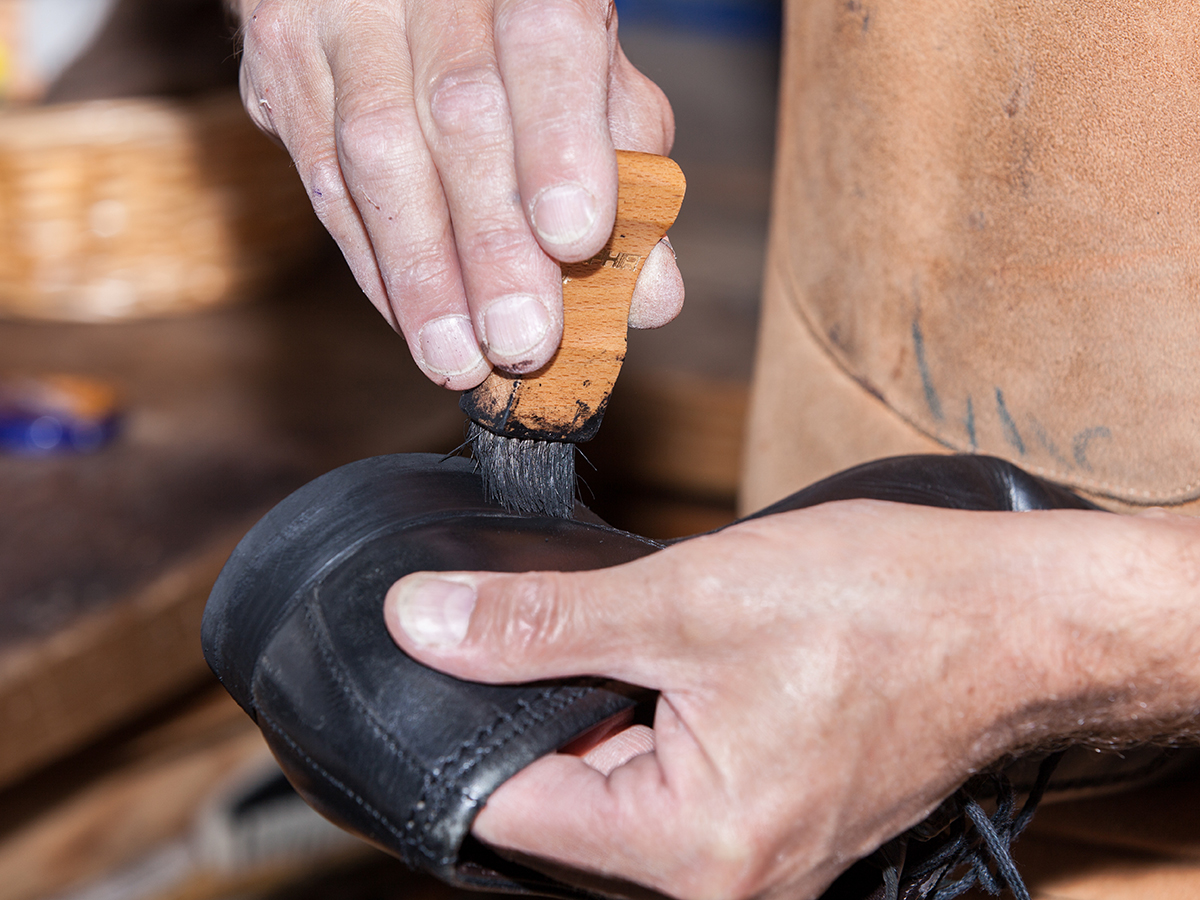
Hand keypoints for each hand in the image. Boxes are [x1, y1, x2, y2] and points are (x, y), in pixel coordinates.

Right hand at [234, 0, 679, 388]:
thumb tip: (652, 300)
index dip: (561, 144)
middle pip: (458, 111)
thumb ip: (629, 177)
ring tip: (458, 360)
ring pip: (373, 150)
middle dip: (491, 242)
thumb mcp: (593, 79)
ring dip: (421, 273)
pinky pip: (321, 174)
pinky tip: (411, 322)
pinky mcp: (283, 60)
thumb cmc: (518, 35)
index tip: (576, 240)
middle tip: (521, 342)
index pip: (547, 45)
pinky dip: (372, 262)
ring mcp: (342, 14)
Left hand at [384, 500, 1199, 898]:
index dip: (458, 723)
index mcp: (690, 851)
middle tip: (568, 620)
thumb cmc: (885, 611)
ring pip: (607, 791)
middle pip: (555, 805)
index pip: (504, 809)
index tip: (435, 655)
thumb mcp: (687, 599)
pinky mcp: (765, 828)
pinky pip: (663, 787)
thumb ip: (541, 622)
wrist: (1013, 622)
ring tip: (651, 638)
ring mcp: (746, 862)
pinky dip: (644, 722)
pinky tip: (670, 662)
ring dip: (599, 710)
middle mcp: (714, 884)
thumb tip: (422, 624)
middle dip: (540, 710)